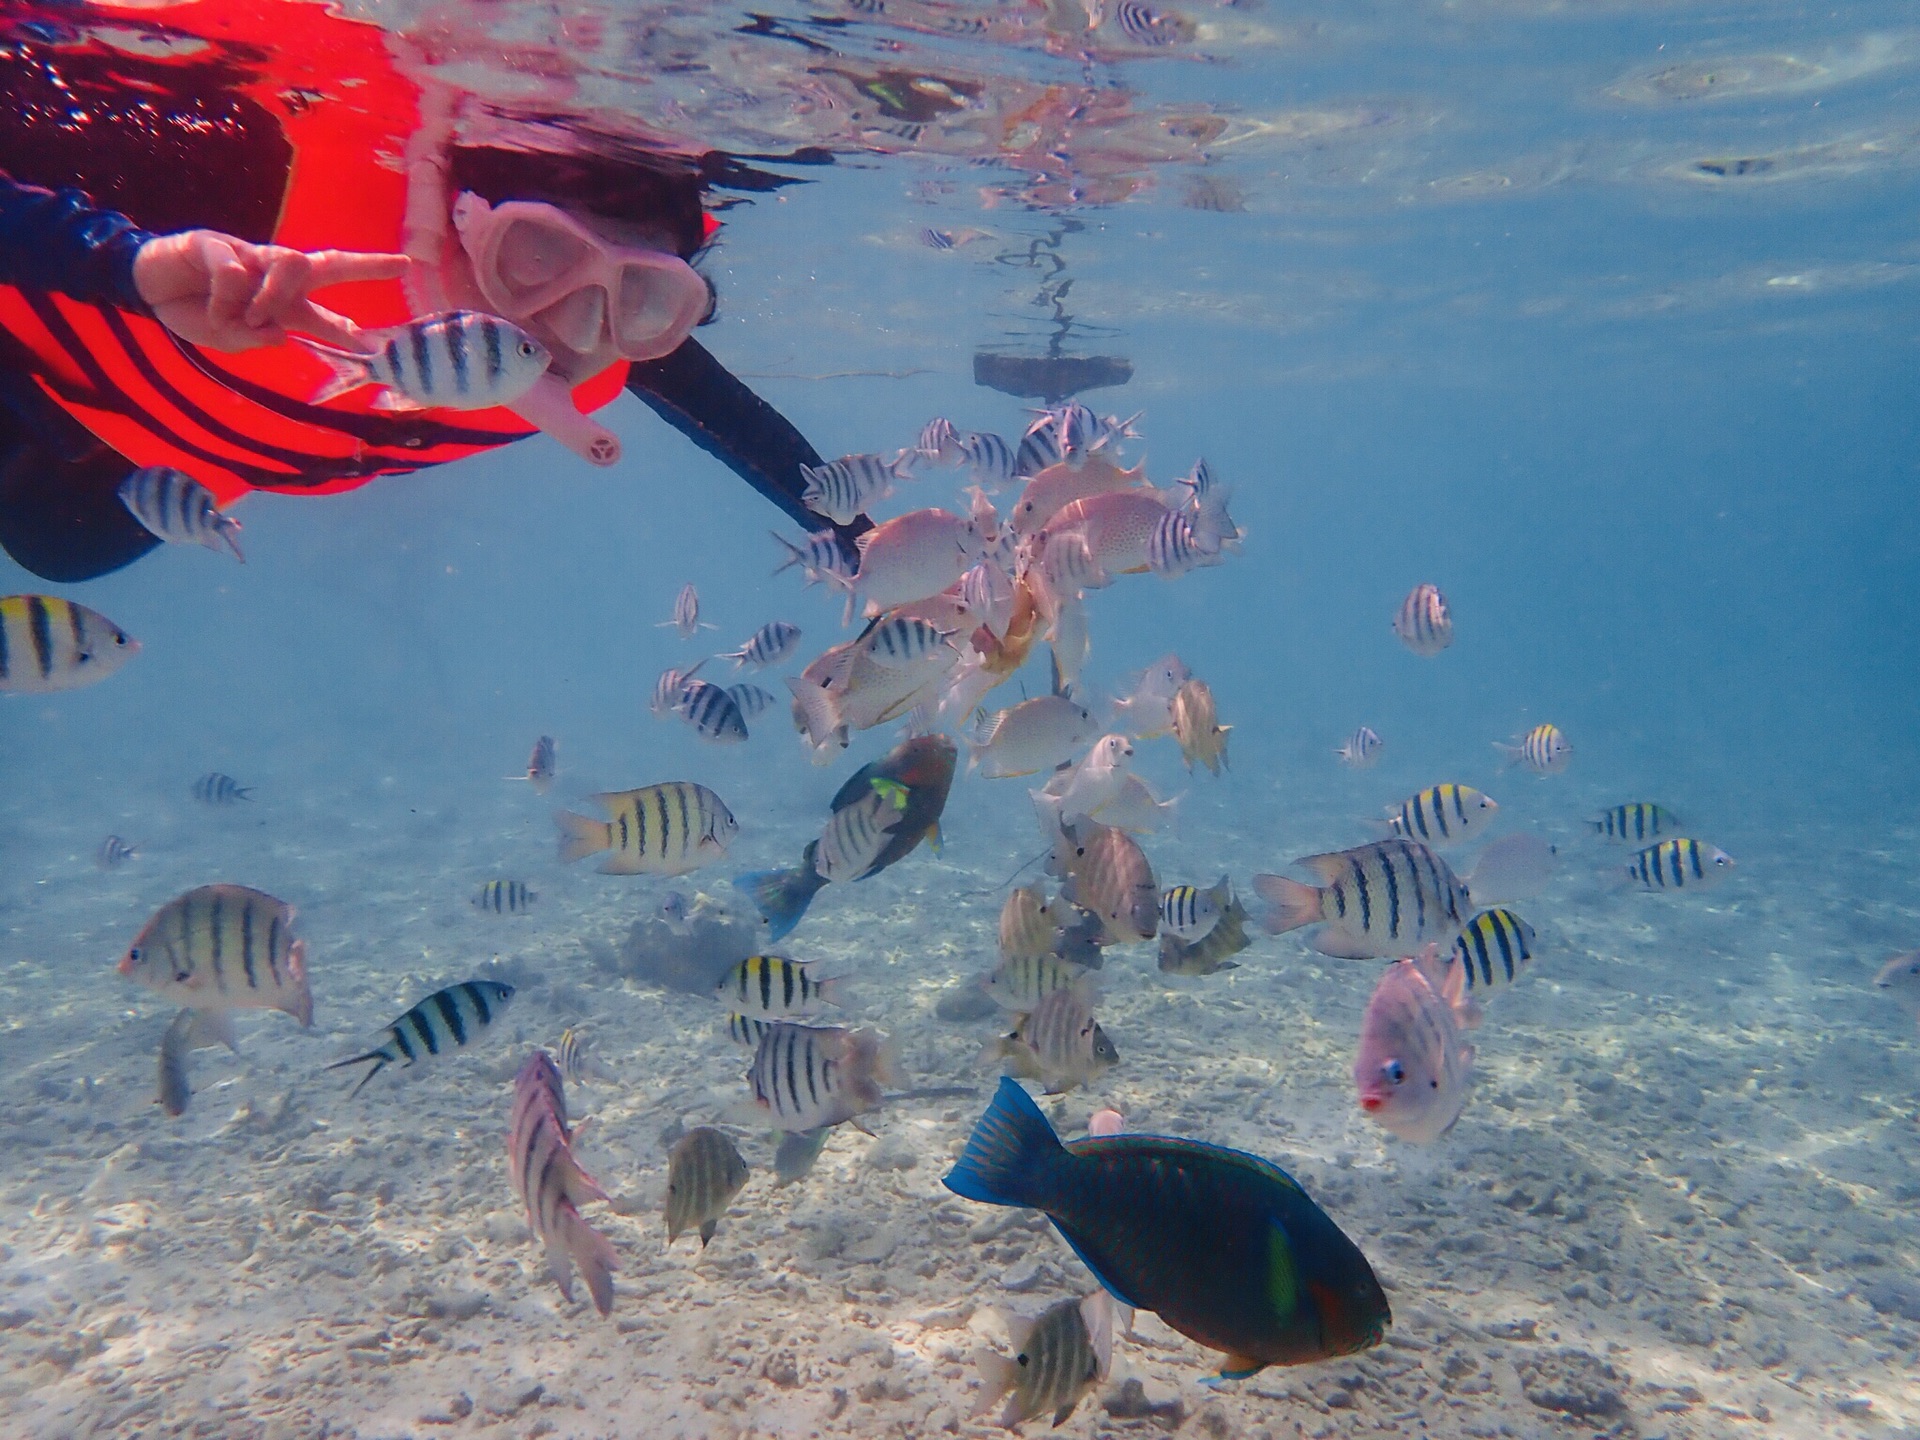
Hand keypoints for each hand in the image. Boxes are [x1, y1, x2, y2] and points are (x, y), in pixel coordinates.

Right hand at [131, 230, 409, 352]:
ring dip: (272, 298)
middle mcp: (274, 277)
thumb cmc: (196, 313)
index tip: (379, 345)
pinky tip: (211, 304)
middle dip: (366, 266)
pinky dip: (226, 297)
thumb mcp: (226, 340)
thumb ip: (252, 339)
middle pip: (327, 265)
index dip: (351, 328)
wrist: (148, 288)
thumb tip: (281, 335)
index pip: (326, 313)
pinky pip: (237, 271)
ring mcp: (250, 256)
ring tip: (246, 319)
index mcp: (280, 304)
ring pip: (289, 265)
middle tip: (402, 265)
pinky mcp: (220, 243)